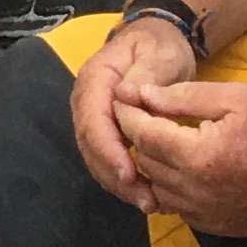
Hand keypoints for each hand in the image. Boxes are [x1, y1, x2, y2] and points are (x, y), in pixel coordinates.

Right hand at [70, 11, 201, 202]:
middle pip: (90, 145)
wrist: (156, 43)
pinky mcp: (105, 131)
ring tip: (149, 203)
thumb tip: (128, 96)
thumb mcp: (160, 54)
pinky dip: (123, 179)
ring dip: (118, 183)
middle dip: (114, 175)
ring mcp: (93, 117)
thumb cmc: (159, 48)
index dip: (108, 149)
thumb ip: (147, 73)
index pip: (93, 119)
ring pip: (96, 157)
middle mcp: (86, 101)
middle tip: (145, 200)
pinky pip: (107, 158)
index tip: (129, 174)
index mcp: (95, 80)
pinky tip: (147, 193)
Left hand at [112, 79, 246, 236]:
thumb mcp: (235, 98)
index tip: (123, 99)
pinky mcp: (214, 225)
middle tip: (142, 116)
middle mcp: (195, 190)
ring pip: (156, 188)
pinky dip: (169, 188)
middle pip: (145, 162)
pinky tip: (180, 169)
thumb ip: (183, 97)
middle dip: (138, 137)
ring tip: (161, 141)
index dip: (128, 114)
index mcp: (199, 155)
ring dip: (152, 164)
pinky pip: (175, 207)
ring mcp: (204, 213)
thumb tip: (142, 95)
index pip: (143, 135)